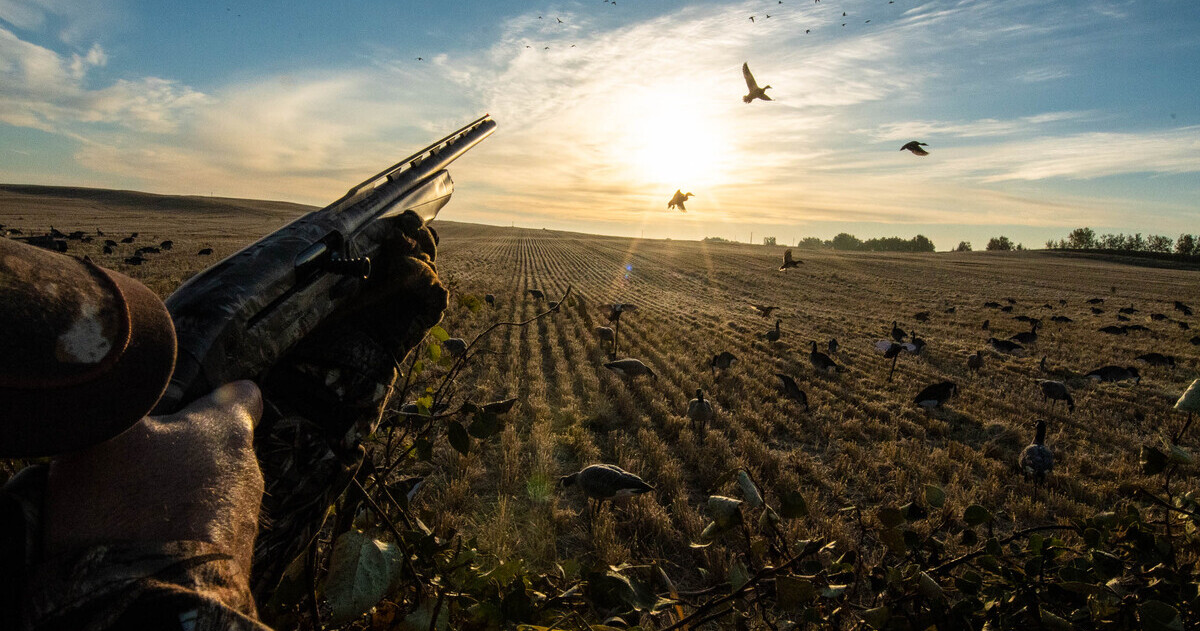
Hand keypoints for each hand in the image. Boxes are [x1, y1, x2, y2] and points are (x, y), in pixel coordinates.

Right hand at [44, 381, 263, 572]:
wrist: (146, 600)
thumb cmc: (125, 507)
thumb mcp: (106, 434)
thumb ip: (129, 403)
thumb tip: (128, 386)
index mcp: (227, 431)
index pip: (243, 395)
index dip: (215, 397)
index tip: (187, 408)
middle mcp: (248, 473)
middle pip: (217, 450)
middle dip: (181, 456)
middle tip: (133, 469)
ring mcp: (245, 520)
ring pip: (209, 494)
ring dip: (177, 498)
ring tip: (131, 513)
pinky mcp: (235, 560)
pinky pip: (203, 533)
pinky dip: (178, 534)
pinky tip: (144, 542)